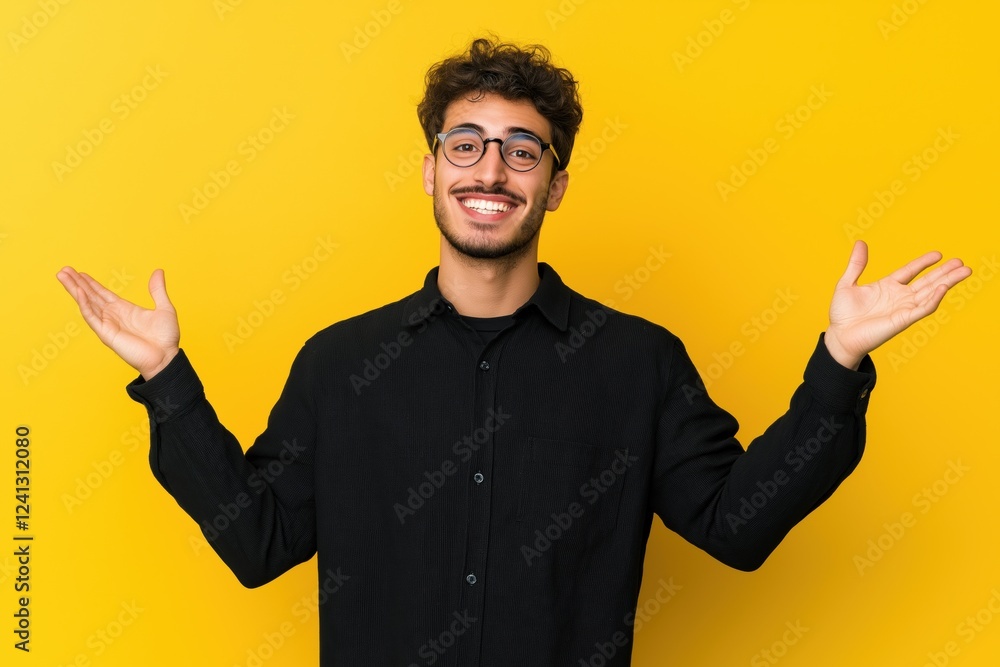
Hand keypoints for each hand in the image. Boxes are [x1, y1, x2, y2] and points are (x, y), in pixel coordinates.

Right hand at [56, 267, 179, 379]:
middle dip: (77, 283)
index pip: (102, 293)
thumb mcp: (164, 308)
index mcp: (124, 309)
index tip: (79, 272)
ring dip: (75, 289)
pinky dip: (84, 304)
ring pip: (87, 303)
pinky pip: (92, 316)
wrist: (165, 357)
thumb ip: (158, 290)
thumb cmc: (166, 338)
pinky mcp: (106, 333)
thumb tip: (158, 271)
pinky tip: (78, 292)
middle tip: (64, 270)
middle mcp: (113, 315)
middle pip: (90, 296)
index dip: (91, 283)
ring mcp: (108, 324)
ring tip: (62, 276)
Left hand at [824, 241, 971, 369]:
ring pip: (931, 292)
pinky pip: (923, 308)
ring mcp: (903, 308)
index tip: (938, 254)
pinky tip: (943, 287)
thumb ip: (856, 264)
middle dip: (945, 272)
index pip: (911, 271)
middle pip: (927, 281)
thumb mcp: (847, 284)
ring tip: (964, 271)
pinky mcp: (903, 320)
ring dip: (948, 282)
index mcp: (887, 287)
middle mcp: (899, 297)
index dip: (924, 262)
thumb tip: (860, 242)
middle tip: (962, 262)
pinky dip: (934, 298)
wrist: (839, 336)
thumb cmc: (842, 315)